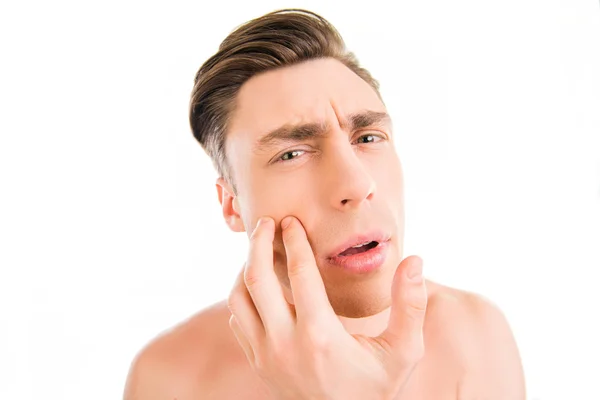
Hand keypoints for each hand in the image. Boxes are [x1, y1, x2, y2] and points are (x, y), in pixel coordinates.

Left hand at [227, 216, 427, 399]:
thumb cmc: (375, 390)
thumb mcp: (403, 352)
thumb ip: (410, 305)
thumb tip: (415, 259)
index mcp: (320, 335)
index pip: (299, 274)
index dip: (294, 240)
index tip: (291, 221)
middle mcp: (285, 343)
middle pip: (256, 279)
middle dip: (258, 244)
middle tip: (265, 222)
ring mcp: (266, 355)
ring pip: (238, 299)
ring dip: (245, 269)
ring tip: (259, 251)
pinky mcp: (258, 364)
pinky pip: (237, 321)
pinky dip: (242, 297)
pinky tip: (259, 288)